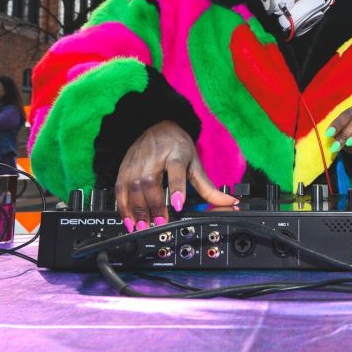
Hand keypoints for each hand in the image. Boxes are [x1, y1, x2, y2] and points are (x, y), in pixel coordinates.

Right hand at [114, 121, 236, 231]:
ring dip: (137, 210)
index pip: (176, 170)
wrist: (158, 126)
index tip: (178, 204)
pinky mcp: (125, 169)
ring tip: (144, 226)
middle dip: (154, 205)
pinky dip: (123, 207)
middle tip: (161, 223)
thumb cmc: (178, 146)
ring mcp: (137, 163)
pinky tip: (129, 220)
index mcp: (176, 154)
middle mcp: (154, 157)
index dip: (177, 188)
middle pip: (151, 182)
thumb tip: (231, 203)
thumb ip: (209, 187)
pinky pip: (120, 190)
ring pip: (133, 187)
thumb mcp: (196, 163)